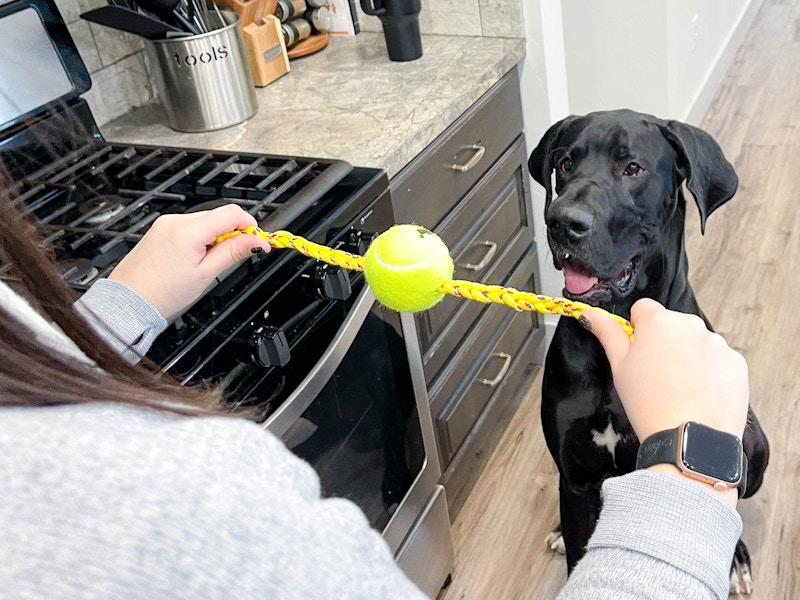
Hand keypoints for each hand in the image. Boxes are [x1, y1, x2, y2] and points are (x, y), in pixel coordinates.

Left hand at [109, 204, 270, 318]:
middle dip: (232, 234)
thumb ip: (234, 252)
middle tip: (233, 258)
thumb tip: (257, 241)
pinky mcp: (161, 228)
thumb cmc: (162, 292)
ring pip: (206, 221)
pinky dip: (200, 238)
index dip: (249, 226)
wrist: (130, 300)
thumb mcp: (206, 274)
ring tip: (208, 263)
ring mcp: (166, 223)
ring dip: (216, 237)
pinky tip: (195, 259)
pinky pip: (191, 226)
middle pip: (219, 216)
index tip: (256, 241)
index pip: (232, 213)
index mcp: (188, 230)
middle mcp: (175, 220)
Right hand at [582, 299, 749, 504]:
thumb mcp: (619, 368)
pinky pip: (718, 360)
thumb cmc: (649, 404)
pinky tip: (699, 393)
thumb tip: (591, 314)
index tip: (638, 353)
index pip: (644, 309)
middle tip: (656, 375)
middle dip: (664, 342)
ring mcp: (717, 344)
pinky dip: (710, 372)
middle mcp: (691, 325)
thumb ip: (608, 334)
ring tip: (680, 388)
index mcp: (659, 321)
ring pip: (696, 342)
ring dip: (688, 356)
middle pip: (672, 324)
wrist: (689, 440)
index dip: (638, 330)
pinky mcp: (737, 363)